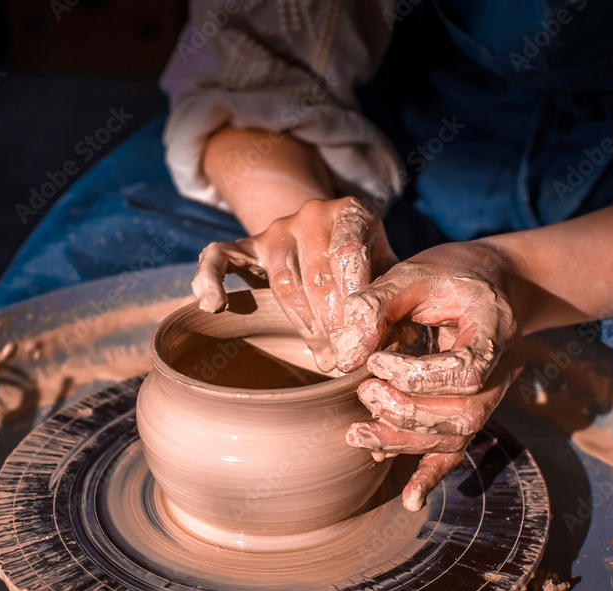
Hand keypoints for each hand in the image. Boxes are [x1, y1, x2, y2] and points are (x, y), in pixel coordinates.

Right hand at [191, 196, 396, 370]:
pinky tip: (214, 305)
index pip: (349, 254)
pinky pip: (219, 256)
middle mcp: (312, 212)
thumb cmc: (366, 262)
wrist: (326, 229)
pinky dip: (211, 279)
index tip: (360, 339)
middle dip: (332, 320)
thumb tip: (402, 345)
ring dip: (302, 320)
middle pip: (317, 272)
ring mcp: (277, 227)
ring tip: (321, 351)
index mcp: (351, 212)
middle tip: (344, 356)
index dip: (353, 300)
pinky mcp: (247, 243)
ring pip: (282, 278)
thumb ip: (393, 297)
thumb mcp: (386, 268)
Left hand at [333, 242, 525, 510]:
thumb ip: (376, 306)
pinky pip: (460, 449)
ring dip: (406, 441)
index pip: (467, 371)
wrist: (494, 283)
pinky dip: (433, 474)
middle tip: (363, 392)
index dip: (417, 375)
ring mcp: (494, 394)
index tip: (374, 360)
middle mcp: (504, 369)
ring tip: (357, 434)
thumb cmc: (449, 274)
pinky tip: (409, 499)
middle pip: (465, 414)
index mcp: (495, 328)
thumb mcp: (412, 273)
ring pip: (458, 436)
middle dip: (406, 412)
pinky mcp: (475, 409)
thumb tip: (345, 356)